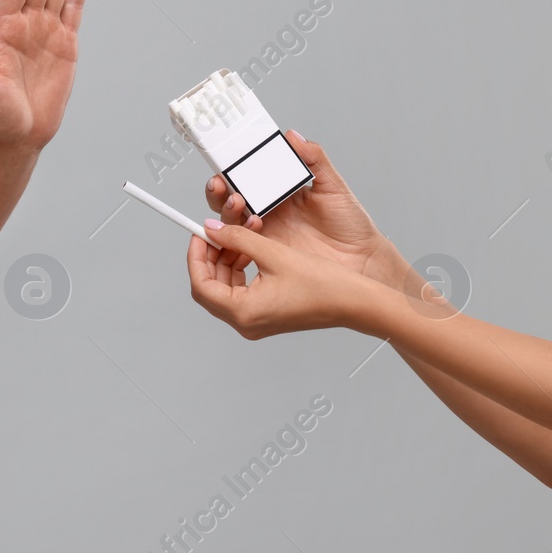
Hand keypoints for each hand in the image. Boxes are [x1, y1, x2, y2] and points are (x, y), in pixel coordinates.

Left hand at [187, 219, 382, 339]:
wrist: (355, 303)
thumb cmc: (324, 285)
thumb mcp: (274, 253)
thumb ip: (238, 239)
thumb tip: (213, 229)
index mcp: (244, 313)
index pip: (201, 284)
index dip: (196, 256)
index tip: (199, 234)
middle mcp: (246, 323)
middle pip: (210, 286)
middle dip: (210, 256)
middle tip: (216, 232)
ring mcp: (255, 321)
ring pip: (224, 287)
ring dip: (226, 260)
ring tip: (239, 236)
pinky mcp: (265, 314)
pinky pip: (241, 290)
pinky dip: (240, 268)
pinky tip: (251, 249)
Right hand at [203, 130, 406, 289]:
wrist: (362, 261)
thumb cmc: (351, 225)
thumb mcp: (333, 187)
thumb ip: (314, 159)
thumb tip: (294, 137)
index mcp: (281, 191)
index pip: (248, 176)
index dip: (232, 169)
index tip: (227, 161)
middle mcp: (269, 210)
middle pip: (230, 197)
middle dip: (219, 189)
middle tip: (222, 184)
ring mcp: (266, 233)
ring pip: (231, 220)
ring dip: (227, 209)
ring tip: (239, 204)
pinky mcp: (266, 254)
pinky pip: (242, 244)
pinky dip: (236, 234)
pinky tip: (248, 227)